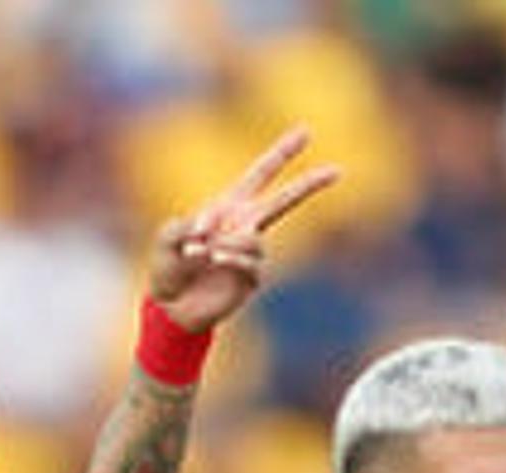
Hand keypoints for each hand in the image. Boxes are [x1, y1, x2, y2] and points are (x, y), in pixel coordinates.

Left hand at [146, 131, 336, 333]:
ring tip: (200, 252)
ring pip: (253, 238)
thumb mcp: (167, 237)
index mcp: (231, 206)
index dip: (282, 152)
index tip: (306, 132)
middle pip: (285, 200)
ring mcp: (250, 253)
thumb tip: (209, 229)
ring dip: (226, 242)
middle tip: (337, 170)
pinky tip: (215, 259)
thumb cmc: (168, 267)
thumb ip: (183, 224)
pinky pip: (250, 261)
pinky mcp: (250, 278)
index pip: (262, 173)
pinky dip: (231, 257)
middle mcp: (246, 226)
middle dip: (310, 184)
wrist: (172, 308)